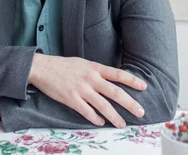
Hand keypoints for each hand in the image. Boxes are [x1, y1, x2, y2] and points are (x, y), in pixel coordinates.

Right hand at [29, 54, 146, 128]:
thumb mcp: (83, 63)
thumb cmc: (64, 66)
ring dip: (115, 116)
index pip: (118, 74)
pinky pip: (87, 112)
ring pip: (103, 106)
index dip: (132, 80)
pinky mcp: (71, 99)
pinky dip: (95, 119)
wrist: (43, 68)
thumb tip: (111, 79)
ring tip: (122, 124)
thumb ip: (97, 71)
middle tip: (140, 112)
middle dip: (130, 103)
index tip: (144, 87)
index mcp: (95, 68)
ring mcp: (81, 89)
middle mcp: (91, 78)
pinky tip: (101, 122)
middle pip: (115, 92)